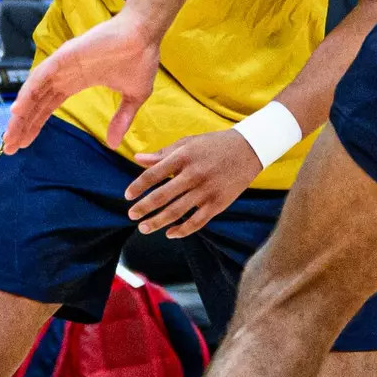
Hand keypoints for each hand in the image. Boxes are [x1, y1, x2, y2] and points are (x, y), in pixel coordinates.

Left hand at [2, 9, 160, 152]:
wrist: (146, 34)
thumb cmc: (141, 58)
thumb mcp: (134, 97)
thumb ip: (122, 119)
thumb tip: (113, 144)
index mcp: (76, 82)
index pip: (47, 106)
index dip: (34, 124)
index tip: (22, 144)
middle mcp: (65, 74)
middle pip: (36, 102)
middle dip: (22, 125)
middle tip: (8, 147)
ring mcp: (63, 64)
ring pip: (34, 90)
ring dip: (21, 112)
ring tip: (9, 134)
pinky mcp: (66, 54)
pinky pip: (42, 74)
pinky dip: (29, 90)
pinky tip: (19, 107)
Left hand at [125, 129, 263, 237]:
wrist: (249, 149)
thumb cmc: (213, 145)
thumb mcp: (188, 143)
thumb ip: (163, 154)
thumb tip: (137, 159)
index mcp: (184, 156)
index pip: (153, 174)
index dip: (138, 186)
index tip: (127, 196)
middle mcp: (194, 174)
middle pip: (162, 196)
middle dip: (143, 208)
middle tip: (131, 215)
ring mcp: (206, 190)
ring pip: (176, 212)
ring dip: (157, 222)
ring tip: (144, 228)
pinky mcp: (218, 204)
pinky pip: (196, 222)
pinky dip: (181, 230)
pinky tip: (170, 233)